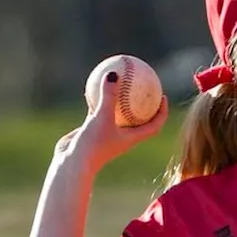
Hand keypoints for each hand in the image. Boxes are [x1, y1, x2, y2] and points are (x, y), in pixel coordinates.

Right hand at [54, 70, 168, 173]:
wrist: (73, 163)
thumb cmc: (92, 144)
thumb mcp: (102, 117)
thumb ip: (109, 96)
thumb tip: (114, 73)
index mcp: (132, 138)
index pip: (154, 125)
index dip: (162, 112)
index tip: (163, 97)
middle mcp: (122, 137)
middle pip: (140, 120)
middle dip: (145, 105)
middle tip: (145, 87)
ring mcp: (107, 135)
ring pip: (117, 115)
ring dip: (120, 102)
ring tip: (120, 84)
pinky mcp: (93, 132)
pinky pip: (98, 114)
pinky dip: (97, 102)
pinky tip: (91, 87)